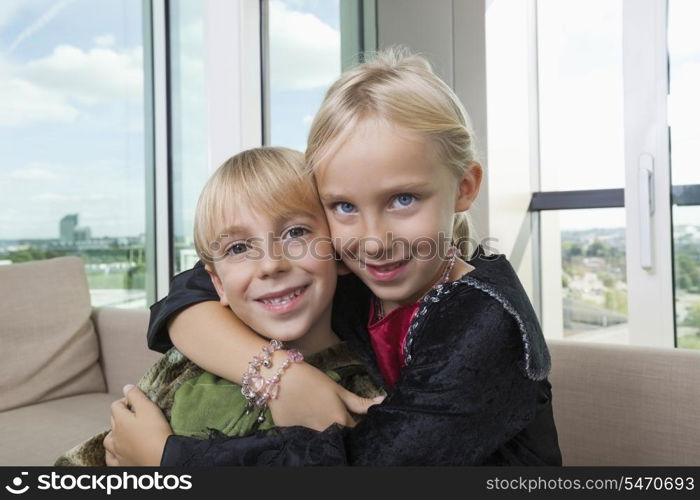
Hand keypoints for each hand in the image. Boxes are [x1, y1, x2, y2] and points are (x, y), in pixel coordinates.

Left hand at [103, 385, 172, 465]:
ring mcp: (116, 452)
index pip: (116, 405)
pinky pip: (110, 458)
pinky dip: (112, 453)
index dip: (126, 400)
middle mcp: (115, 436)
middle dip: (121, 415)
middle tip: (136, 415)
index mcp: (120, 421)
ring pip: (109, 440)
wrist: (163, 458)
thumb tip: (126, 387)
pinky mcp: (121, 464)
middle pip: (113, 421)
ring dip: (114, 434)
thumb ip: (136, 396)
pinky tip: (117, 451)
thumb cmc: (157, 432)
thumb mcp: (149, 408)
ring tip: (124, 432)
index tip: (137, 401)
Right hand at [267, 358, 383, 429]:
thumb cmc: (312, 380)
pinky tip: (301, 417)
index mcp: (339, 423)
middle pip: (339, 438)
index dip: (358, 425)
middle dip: (341, 430)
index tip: (355, 418)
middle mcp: (324, 434)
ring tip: (318, 416)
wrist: (280, 376)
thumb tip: (383, 402)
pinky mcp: (289, 434)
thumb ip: (360, 402)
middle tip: (335, 416)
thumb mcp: (338, 390)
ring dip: (324, 432)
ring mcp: (306, 437)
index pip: (356, 432)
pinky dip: (304, 430)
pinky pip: (302, 436)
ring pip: (321, 439)